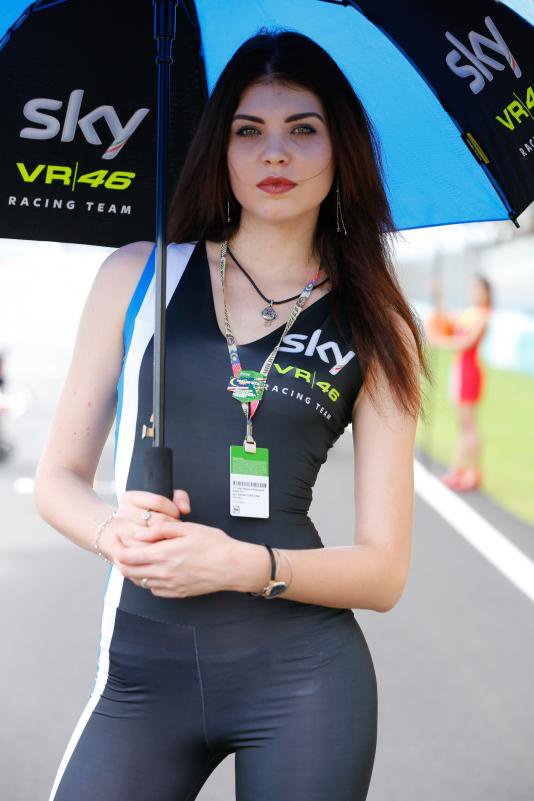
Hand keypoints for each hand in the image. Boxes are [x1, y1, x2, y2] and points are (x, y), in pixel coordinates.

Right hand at [100, 488, 190, 562]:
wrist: (116, 531)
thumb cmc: (146, 515)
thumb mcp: (159, 501)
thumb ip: (178, 498)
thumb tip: (185, 509)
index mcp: (130, 498)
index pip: (158, 501)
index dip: (173, 510)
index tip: (177, 515)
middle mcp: (122, 514)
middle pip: (155, 522)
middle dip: (171, 528)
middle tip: (175, 531)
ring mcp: (120, 532)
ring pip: (150, 540)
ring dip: (164, 542)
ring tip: (169, 541)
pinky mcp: (120, 549)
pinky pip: (142, 554)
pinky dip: (155, 555)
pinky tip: (162, 552)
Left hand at [112, 519, 235, 597]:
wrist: (233, 566)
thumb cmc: (215, 544)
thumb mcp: (188, 528)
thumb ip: (161, 529)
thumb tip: (141, 533)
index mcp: (163, 555)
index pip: (126, 556)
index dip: (117, 547)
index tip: (117, 539)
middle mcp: (163, 573)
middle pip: (128, 571)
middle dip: (120, 559)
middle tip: (122, 548)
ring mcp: (170, 586)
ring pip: (139, 582)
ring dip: (133, 570)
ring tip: (137, 557)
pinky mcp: (177, 593)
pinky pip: (154, 589)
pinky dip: (148, 579)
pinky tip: (155, 569)